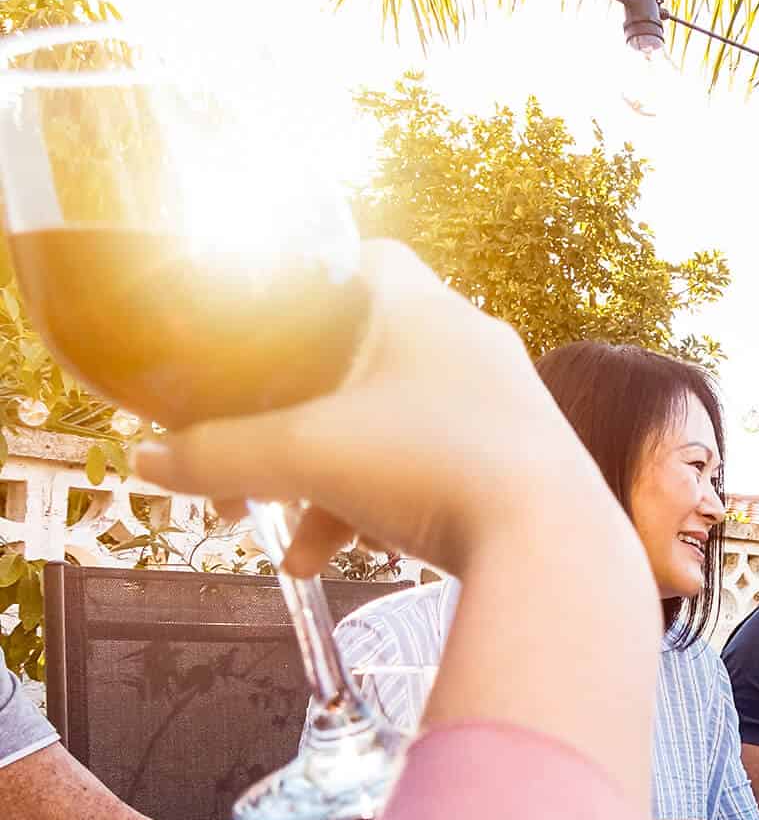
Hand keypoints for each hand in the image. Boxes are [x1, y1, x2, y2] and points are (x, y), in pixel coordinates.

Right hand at [132, 239, 607, 577]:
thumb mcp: (302, 458)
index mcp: (424, 307)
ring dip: (324, 474)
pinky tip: (327, 560)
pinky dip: (374, 505)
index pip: (365, 259)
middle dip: (292, 413)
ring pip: (389, 424)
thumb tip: (149, 462)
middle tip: (243, 456)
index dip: (307, 280)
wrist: (549, 548)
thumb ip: (215, 455)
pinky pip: (427, 468)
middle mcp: (470, 343)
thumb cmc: (434, 469)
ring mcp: (499, 404)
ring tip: (277, 533)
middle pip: (361, 356)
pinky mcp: (513, 462)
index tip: (264, 317)